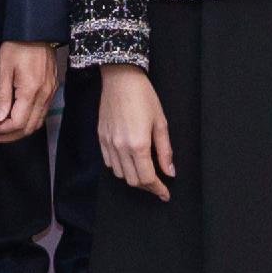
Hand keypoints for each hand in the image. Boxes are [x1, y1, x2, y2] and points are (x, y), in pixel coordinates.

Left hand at [0, 41, 60, 142]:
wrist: (36, 29)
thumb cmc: (17, 45)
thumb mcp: (3, 68)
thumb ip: (2, 96)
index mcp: (32, 91)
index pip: (18, 122)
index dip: (2, 129)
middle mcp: (45, 95)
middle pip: (30, 127)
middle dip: (11, 136)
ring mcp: (51, 92)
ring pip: (38, 122)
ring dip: (21, 131)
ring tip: (4, 132)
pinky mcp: (53, 88)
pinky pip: (43, 112)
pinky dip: (30, 121)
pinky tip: (18, 119)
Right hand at [98, 64, 174, 199]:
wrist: (120, 79)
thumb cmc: (144, 97)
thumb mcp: (161, 123)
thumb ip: (165, 151)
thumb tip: (170, 172)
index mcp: (138, 145)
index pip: (147, 178)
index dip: (158, 189)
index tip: (165, 193)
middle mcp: (121, 148)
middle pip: (133, 180)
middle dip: (147, 186)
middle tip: (158, 184)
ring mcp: (108, 144)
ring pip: (119, 174)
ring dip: (133, 177)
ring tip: (144, 172)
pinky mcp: (101, 138)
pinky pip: (109, 163)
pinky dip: (120, 168)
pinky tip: (129, 161)